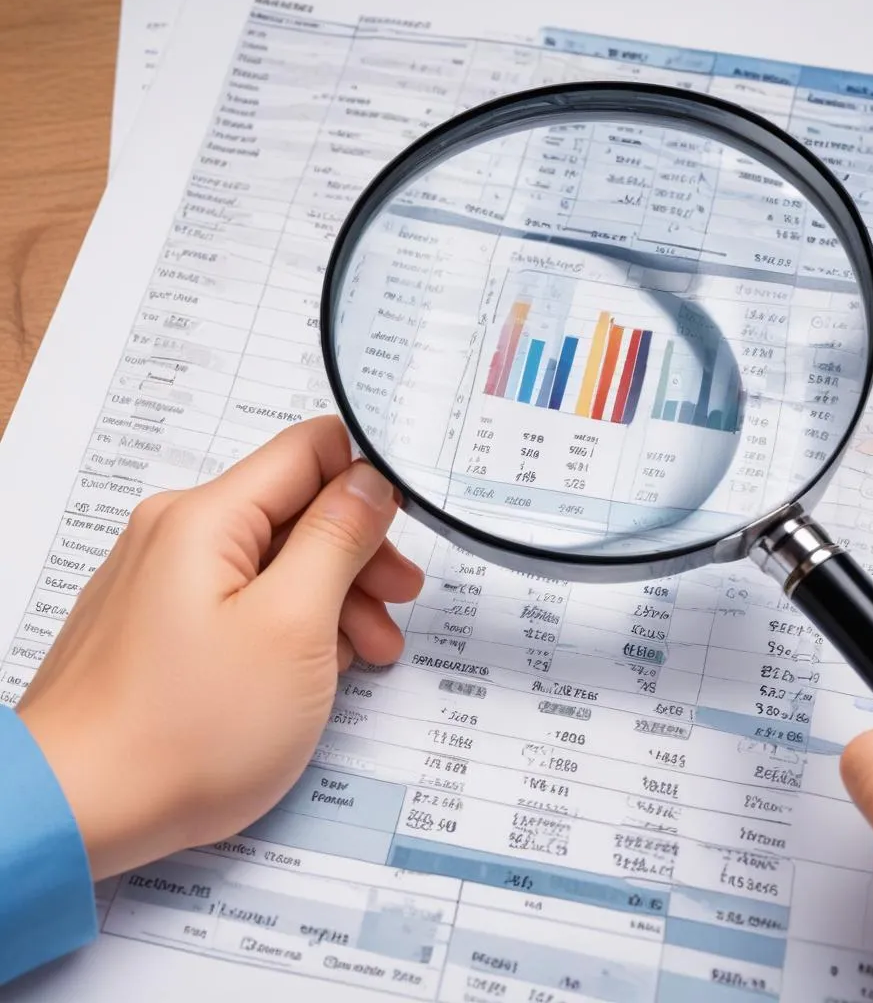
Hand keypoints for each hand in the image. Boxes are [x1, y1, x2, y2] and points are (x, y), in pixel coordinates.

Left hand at [15, 416, 422, 882]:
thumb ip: (337, 539)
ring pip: (270, 562)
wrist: (75, 813)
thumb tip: (368, 482)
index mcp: (206, 517)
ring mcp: (161, 582)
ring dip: (329, 597)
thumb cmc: (185, 730)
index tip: (405, 527)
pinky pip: (238, 601)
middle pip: (293, 511)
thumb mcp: (293, 624)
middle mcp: (175, 535)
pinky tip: (314, 670)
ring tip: (367, 655)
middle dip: (357, 553)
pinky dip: (286, 625)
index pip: (309, 449)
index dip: (368, 478)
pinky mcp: (157, 626)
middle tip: (400, 602)